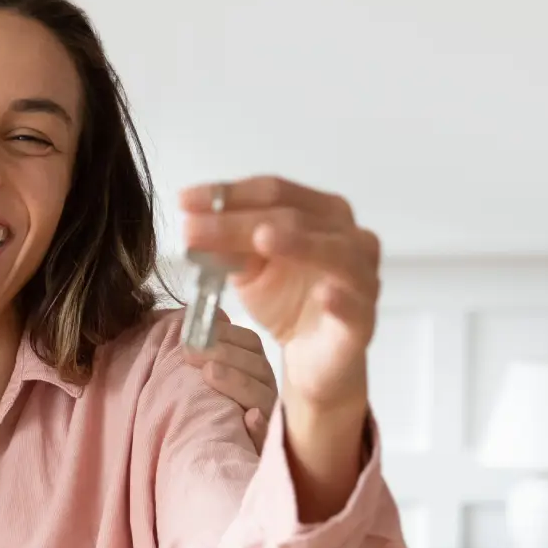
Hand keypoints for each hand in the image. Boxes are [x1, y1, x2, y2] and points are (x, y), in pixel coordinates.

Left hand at [180, 176, 379, 413]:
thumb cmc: (286, 300)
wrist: (313, 355)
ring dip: (298, 243)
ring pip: (335, 252)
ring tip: (263, 238)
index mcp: (321, 213)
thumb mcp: (248, 267)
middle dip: (239, 221)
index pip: (274, 192)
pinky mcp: (363, 321)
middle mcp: (349, 236)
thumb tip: (193, 225)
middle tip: (194, 229)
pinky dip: (341, 299)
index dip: (228, 194)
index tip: (184, 201)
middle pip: (294, 218)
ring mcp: (361, 277)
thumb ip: (228, 245)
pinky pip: (356, 306)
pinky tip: (325, 295)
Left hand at [180, 315, 276, 446]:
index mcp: (254, 370)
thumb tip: (194, 316)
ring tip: (210, 372)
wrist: (210, 462)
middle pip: (256, 367)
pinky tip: (252, 418)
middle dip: (224, 354)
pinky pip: (268, 438)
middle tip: (191, 351)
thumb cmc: (206, 410)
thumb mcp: (205, 378)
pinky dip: (260, 427)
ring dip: (237, 382)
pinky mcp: (265, 447)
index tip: (196, 328)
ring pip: (262, 398)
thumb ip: (206, 350)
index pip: (249, 343)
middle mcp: (266, 391)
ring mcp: (269, 419)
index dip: (225, 333)